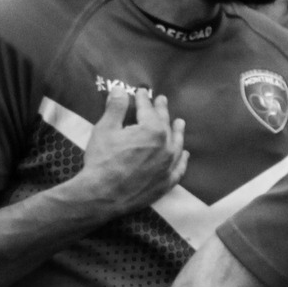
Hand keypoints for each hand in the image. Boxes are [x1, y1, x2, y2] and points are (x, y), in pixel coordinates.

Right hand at [73, 87, 187, 217]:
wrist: (102, 196)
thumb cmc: (102, 160)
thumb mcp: (105, 129)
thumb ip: (116, 108)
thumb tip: (119, 90)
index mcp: (152, 130)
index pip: (148, 109)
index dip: (143, 99)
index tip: (141, 92)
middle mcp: (166, 147)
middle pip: (165, 124)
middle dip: (161, 111)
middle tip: (162, 100)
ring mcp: (168, 166)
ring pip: (177, 144)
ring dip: (178, 132)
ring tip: (179, 122)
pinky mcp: (166, 183)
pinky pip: (179, 169)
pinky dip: (182, 160)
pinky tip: (185, 154)